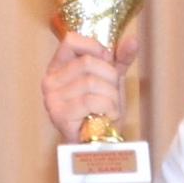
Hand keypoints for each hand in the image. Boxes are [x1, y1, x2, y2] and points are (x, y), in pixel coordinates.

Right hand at [40, 31, 131, 146]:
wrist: (98, 142)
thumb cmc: (100, 110)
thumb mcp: (111, 79)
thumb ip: (120, 59)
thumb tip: (133, 40)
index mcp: (58, 67)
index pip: (71, 40)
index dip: (94, 47)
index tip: (106, 61)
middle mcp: (50, 81)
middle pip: (87, 62)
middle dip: (110, 77)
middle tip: (112, 92)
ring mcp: (52, 99)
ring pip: (91, 82)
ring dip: (111, 96)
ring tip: (110, 107)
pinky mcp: (60, 115)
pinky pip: (91, 100)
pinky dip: (107, 108)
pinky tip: (107, 116)